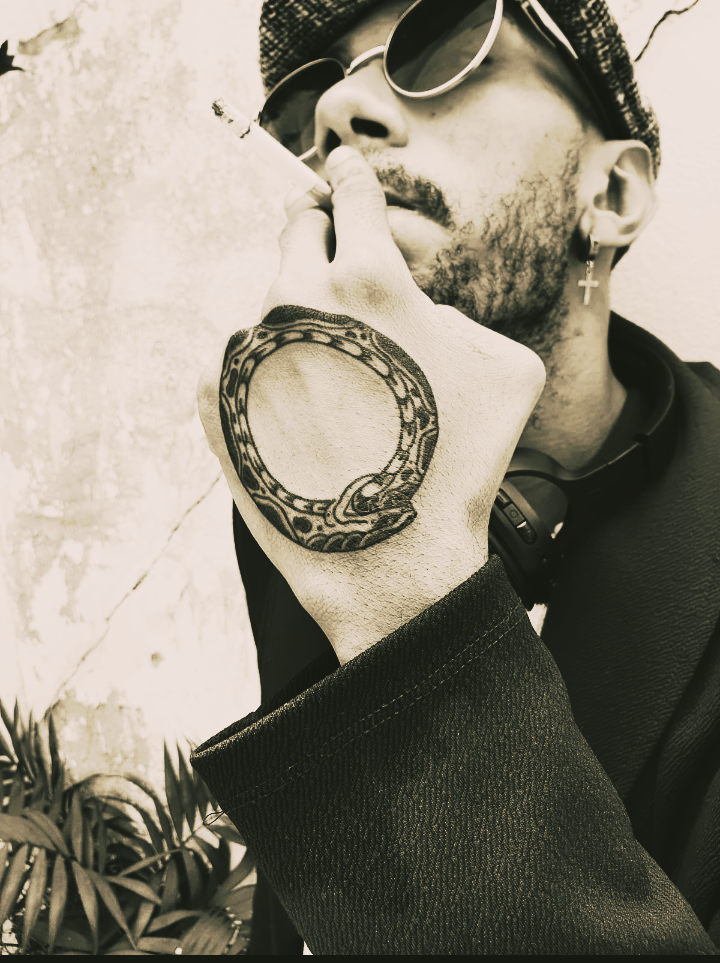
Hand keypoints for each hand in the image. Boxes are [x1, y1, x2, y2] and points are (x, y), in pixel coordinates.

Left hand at [198, 146, 544, 663]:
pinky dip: (266, 375)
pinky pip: (238, 361)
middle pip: (297, 232)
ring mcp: (244, 348)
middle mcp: (293, 298)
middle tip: (341, 275)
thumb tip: (418, 307)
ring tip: (334, 388)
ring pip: (271, 306)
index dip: (351, 177)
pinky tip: (299, 417)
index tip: (340, 170)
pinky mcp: (210, 396)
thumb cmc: (458, 465)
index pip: (349, 193)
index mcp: (366, 277)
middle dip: (321, 240)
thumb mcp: (507, 369)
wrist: (389, 559)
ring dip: (300, 326)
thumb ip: (464, 312)